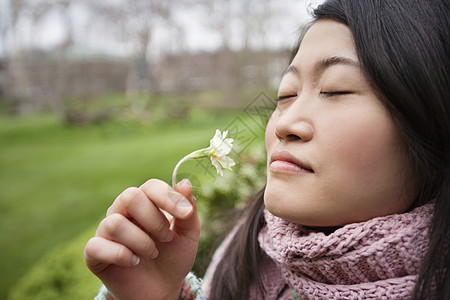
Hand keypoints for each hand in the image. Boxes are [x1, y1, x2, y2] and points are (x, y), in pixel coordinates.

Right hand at [84, 179, 200, 299]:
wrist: (163, 289)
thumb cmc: (174, 256)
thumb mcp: (188, 234)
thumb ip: (188, 209)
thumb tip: (185, 183)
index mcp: (146, 202)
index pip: (150, 186)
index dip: (167, 197)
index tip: (185, 214)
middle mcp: (123, 212)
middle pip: (129, 197)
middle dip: (153, 219)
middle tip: (167, 237)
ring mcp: (107, 231)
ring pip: (114, 223)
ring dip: (141, 241)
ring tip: (152, 254)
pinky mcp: (95, 254)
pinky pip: (96, 246)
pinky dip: (120, 254)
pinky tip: (134, 262)